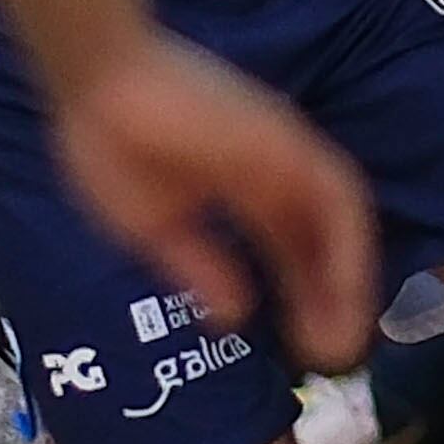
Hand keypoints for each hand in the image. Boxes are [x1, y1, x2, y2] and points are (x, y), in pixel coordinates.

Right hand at [50, 38, 377, 369]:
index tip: (309, 347)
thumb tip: (236, 318)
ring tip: (344, 337)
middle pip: (319, 242)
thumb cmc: (110, 145)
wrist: (94, 86)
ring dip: (348, 280)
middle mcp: (276, 171)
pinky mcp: (287, 140)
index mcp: (243, 188)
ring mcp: (285, 153)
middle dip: (331, 299)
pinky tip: (348, 291)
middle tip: (335, 357)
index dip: (303, 296)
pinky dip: (348, 247)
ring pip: (338, 222)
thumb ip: (202, 270)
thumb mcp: (155, 229)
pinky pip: (337, 197)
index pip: (290, 250)